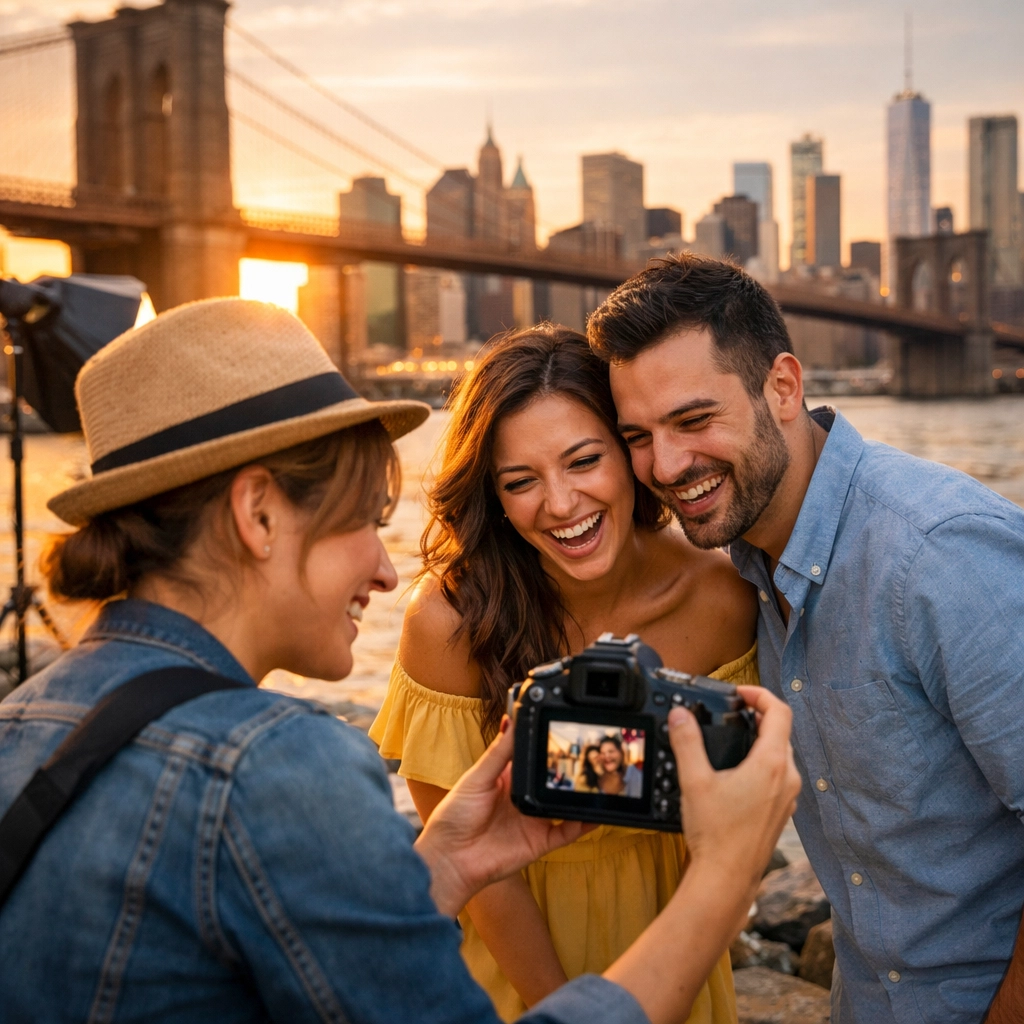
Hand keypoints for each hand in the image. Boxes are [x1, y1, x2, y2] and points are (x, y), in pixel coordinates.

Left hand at [414, 718, 591, 917]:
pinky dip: (584, 823)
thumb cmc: (454, 817)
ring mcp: (534, 820)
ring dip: (580, 794)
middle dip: (569, 769)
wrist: (450, 859)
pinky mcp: (540, 841)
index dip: (546, 746)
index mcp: (508, 778)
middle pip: (552, 780)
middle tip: (588, 754)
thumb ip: (499, 752)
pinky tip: (596, 812)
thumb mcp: (477, 777)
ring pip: (564, 804)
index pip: (533, 757)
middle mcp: (524, 797)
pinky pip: (568, 832)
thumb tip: (511, 720)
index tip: (561, 729)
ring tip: (598, 780)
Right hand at [671, 685, 800, 923]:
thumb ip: (686, 742)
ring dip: (760, 741)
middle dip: (757, 717)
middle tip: (731, 713)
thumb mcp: (694, 781)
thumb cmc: (715, 834)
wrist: (727, 879)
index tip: (739, 693)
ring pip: (781, 755)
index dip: (760, 694)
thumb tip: (680, 714)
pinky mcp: (781, 812)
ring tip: (732, 741)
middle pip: (781, 732)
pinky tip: (736, 775)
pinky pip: (778, 777)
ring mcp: (788, 798)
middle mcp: (787, 778)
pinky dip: (762, 764)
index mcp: (772, 764)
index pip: (779, 712)